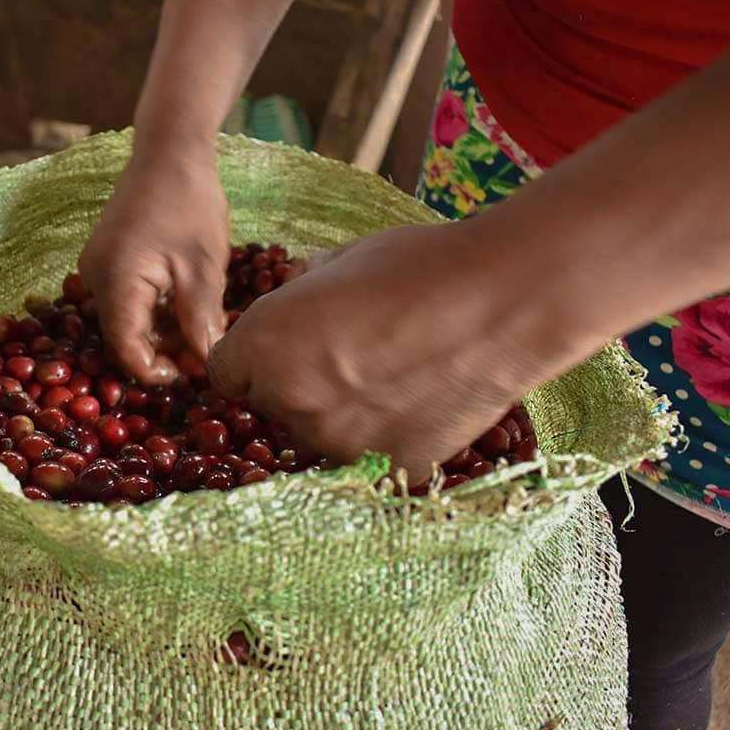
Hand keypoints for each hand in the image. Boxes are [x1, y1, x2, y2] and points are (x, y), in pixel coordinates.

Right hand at [80, 142, 229, 384]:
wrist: (170, 150)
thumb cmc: (190, 202)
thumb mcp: (204, 267)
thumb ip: (201, 320)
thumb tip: (205, 363)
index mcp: (116, 281)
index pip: (125, 349)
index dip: (154, 372)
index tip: (189, 374)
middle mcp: (95, 278)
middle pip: (123, 336)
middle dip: (161, 352)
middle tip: (201, 353)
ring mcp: (97, 267)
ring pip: (126, 319)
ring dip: (160, 331)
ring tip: (199, 326)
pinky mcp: (107, 260)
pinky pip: (127, 299)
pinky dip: (154, 310)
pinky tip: (184, 305)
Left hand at [206, 223, 581, 483]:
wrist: (501, 300)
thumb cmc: (419, 266)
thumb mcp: (342, 258)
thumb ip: (302, 289)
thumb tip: (298, 291)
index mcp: (264, 345)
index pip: (228, 372)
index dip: (256, 357)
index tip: (288, 347)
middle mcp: (289, 401)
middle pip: (272, 406)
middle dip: (298, 384)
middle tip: (352, 356)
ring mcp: (338, 443)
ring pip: (319, 436)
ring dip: (341, 416)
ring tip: (393, 377)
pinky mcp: (387, 470)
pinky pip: (370, 462)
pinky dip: (386, 440)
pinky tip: (418, 403)